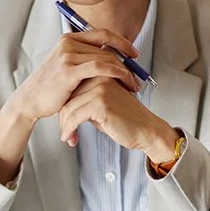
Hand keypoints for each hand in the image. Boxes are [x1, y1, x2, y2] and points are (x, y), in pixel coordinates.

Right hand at [9, 30, 142, 122]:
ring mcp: (68, 55)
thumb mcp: (66, 67)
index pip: (102, 34)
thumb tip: (107, 58)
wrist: (30, 100)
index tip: (134, 54)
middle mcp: (68, 43)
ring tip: (134, 84)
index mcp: (68, 39)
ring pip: (106, 57)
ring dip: (124, 71)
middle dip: (126, 61)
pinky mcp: (69, 70)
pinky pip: (100, 67)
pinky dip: (116, 72)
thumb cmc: (50, 87)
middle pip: (107, 47)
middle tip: (138, 76)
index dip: (121, 42)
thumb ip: (83, 59)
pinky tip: (124, 79)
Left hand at [57, 77, 179, 163]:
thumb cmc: (125, 119)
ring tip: (67, 136)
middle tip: (65, 131)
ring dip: (65, 126)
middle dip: (63, 117)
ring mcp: (100, 89)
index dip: (64, 105)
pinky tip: (70, 138)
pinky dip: (69, 130)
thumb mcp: (104, 102)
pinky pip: (75, 117)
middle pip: (67, 96)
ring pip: (68, 108)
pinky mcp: (101, 104)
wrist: (146, 130)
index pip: (71, 86)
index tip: (64, 120)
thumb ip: (85, 97)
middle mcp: (100, 76)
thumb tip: (63, 104)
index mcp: (100, 72)